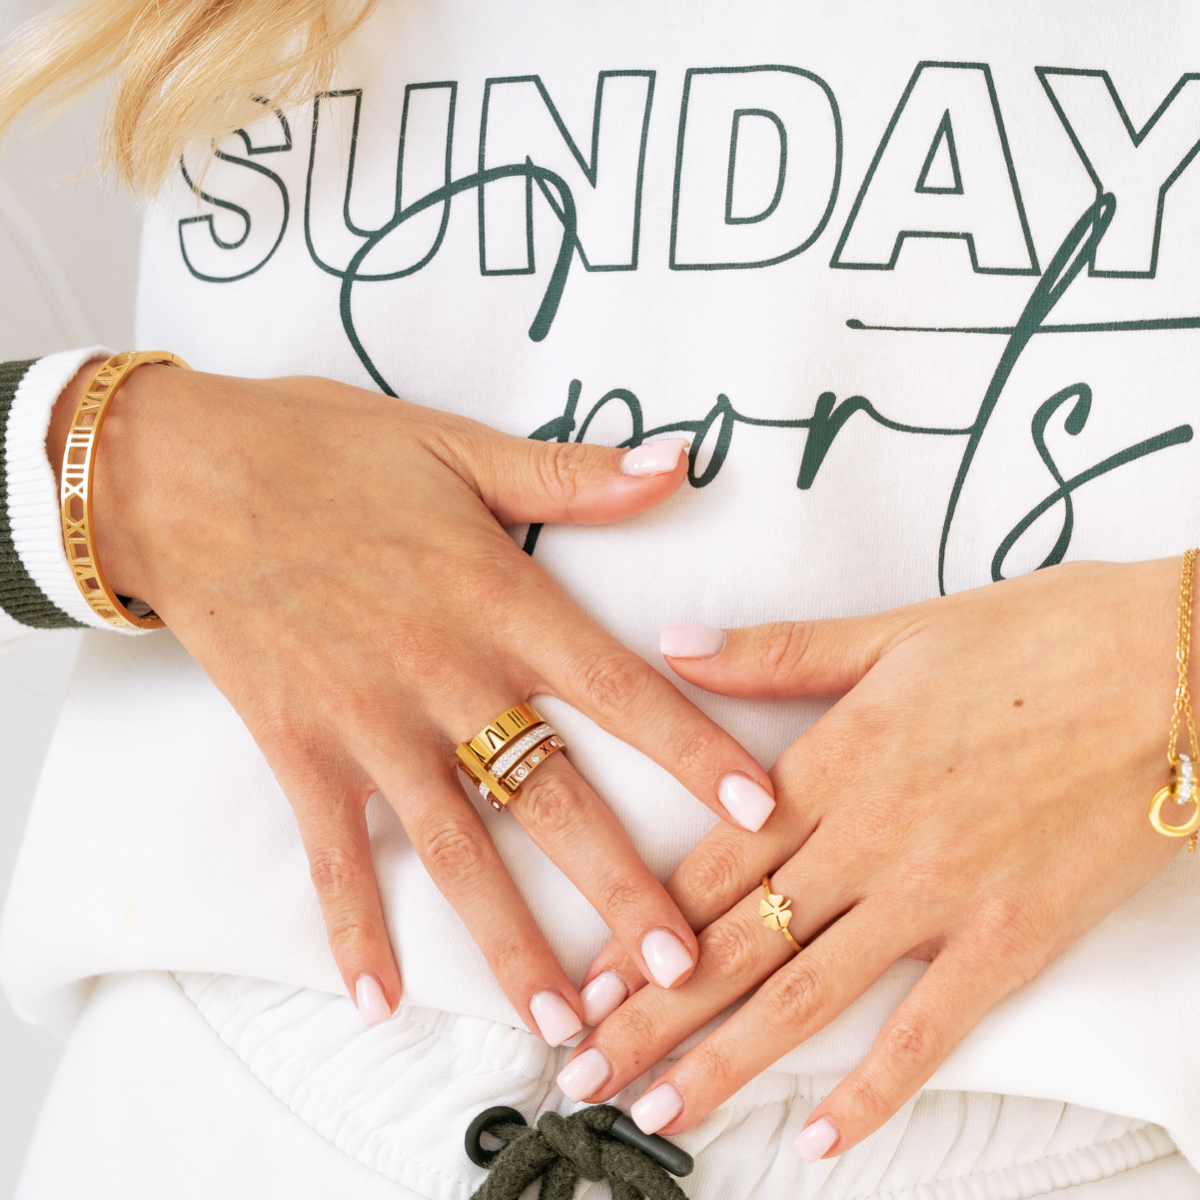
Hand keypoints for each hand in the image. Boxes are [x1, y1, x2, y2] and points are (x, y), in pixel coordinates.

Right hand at [48, 361, 775, 1038]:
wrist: (183, 474)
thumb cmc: (325, 450)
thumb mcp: (459, 447)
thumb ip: (573, 476)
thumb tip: (680, 461)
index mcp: (498, 599)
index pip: (621, 691)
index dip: (695, 752)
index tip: (759, 814)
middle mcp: (445, 676)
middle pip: (553, 795)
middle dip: (621, 887)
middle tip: (682, 968)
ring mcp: (369, 723)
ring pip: (457, 849)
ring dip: (511, 941)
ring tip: (564, 1021)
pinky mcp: (298, 750)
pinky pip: (331, 853)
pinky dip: (352, 927)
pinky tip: (376, 1000)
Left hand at [556, 560, 1186, 1154]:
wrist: (1181, 669)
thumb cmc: (1040, 637)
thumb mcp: (894, 630)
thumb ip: (777, 651)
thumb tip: (676, 643)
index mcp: (832, 760)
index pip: (711, 864)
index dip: (641, 928)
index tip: (588, 982)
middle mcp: (868, 837)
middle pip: (737, 941)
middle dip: (654, 1016)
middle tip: (583, 1073)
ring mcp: (938, 894)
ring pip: (808, 993)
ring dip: (725, 1061)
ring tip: (660, 1114)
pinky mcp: (1012, 937)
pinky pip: (930, 1029)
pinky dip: (873, 1089)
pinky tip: (821, 1139)